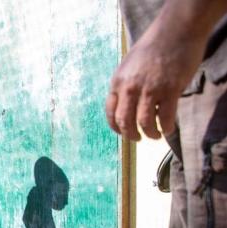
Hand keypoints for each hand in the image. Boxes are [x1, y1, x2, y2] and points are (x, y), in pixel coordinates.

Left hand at [105, 18, 206, 140]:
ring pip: (144, 123)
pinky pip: (165, 117)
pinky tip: (168, 128)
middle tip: (138, 139)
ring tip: (156, 135)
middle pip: (124, 122)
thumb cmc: (152, 46)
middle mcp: (130, 88)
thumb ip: (126, 84)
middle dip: (130, 135)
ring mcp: (150, 90)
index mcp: (118, 82)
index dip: (116, 127)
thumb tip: (127, 104)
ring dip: (150, 134)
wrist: (175, 31)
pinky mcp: (170, 90)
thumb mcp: (129, 65)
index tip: (123, 132)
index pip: (110, 112)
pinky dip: (166, 127)